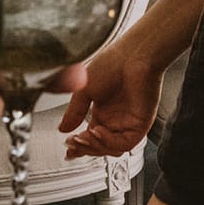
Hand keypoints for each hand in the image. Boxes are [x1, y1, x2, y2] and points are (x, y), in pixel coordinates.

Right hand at [56, 43, 159, 158]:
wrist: (134, 54)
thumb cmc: (113, 62)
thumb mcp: (84, 90)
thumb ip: (74, 112)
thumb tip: (62, 128)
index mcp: (104, 111)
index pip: (90, 137)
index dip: (79, 146)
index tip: (68, 150)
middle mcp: (116, 119)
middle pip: (99, 147)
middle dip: (84, 147)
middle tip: (72, 143)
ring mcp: (129, 122)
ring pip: (111, 149)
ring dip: (94, 147)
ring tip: (82, 136)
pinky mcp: (141, 124)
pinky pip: (124, 144)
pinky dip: (108, 142)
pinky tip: (97, 131)